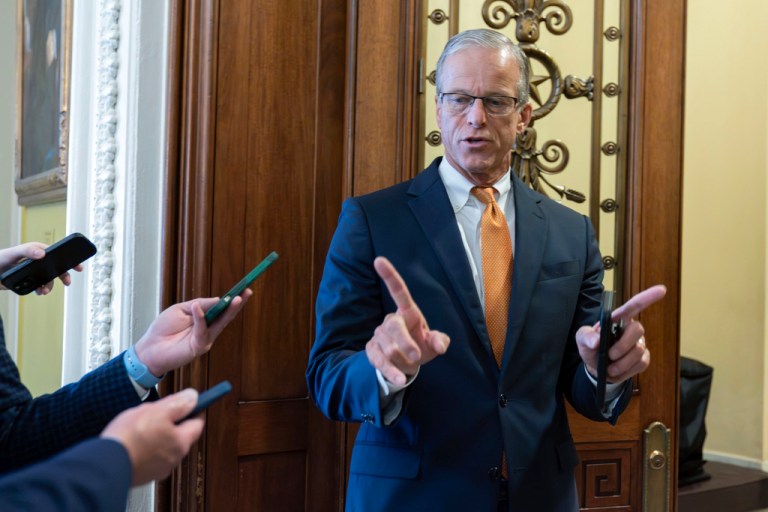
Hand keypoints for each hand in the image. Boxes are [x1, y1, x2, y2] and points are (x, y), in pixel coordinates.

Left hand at [0, 242, 82, 294]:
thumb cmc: (0, 258)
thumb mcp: (14, 253)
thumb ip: (28, 251)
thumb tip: (43, 254)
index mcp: (37, 251)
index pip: (57, 254)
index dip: (68, 259)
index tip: (77, 266)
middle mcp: (38, 261)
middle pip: (57, 267)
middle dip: (64, 275)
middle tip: (67, 282)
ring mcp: (35, 271)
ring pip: (49, 279)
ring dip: (49, 286)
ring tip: (44, 291)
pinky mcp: (30, 280)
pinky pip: (40, 286)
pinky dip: (41, 290)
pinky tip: (39, 292)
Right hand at [100, 388, 203, 485]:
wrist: (105, 465)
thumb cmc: (129, 438)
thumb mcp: (156, 411)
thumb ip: (178, 403)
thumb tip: (193, 397)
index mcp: (181, 442)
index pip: (197, 424)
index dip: (194, 410)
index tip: (190, 403)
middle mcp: (174, 458)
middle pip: (180, 435)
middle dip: (171, 423)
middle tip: (155, 414)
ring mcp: (158, 469)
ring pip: (164, 446)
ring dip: (156, 436)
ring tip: (139, 428)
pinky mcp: (143, 475)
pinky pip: (149, 457)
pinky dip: (145, 449)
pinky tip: (132, 442)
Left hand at [133, 290, 252, 375]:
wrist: (150, 348)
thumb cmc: (163, 328)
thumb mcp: (181, 309)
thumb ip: (199, 304)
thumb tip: (219, 299)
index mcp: (204, 319)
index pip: (222, 308)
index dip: (232, 299)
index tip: (244, 289)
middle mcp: (208, 329)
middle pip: (227, 315)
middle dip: (238, 304)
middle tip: (248, 292)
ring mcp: (205, 339)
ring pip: (221, 323)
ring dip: (229, 310)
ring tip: (237, 299)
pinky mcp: (198, 347)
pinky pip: (202, 330)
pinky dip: (200, 318)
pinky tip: (197, 307)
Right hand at [365, 256, 449, 385]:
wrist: (407, 365)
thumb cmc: (422, 347)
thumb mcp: (434, 344)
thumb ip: (439, 341)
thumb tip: (439, 344)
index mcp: (408, 312)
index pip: (398, 290)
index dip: (389, 275)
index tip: (378, 260)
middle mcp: (391, 320)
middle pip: (393, 327)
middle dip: (405, 343)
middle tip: (416, 357)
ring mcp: (379, 335)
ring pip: (387, 347)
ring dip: (401, 360)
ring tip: (411, 368)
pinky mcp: (372, 350)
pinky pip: (378, 360)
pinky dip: (390, 371)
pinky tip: (400, 379)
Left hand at [577, 285, 666, 382]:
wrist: (596, 368)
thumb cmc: (591, 347)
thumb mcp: (582, 339)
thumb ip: (585, 336)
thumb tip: (596, 341)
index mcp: (617, 319)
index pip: (634, 306)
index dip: (648, 297)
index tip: (662, 289)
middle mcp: (631, 329)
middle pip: (638, 330)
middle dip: (622, 345)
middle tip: (609, 355)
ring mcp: (639, 344)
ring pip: (638, 350)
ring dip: (621, 362)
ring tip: (609, 367)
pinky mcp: (643, 359)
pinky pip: (641, 363)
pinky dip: (626, 370)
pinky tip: (616, 370)